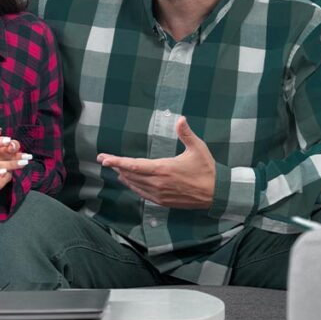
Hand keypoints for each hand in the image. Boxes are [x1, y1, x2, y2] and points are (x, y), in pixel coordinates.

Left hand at [96, 116, 215, 208]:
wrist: (216, 194)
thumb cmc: (207, 169)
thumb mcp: (198, 148)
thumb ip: (186, 133)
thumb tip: (180, 118)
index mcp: (164, 168)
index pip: (134, 165)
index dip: (117, 161)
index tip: (104, 158)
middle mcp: (158, 183)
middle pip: (130, 174)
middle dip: (116, 167)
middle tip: (104, 160)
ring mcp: (159, 194)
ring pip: (135, 184)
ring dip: (123, 176)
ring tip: (115, 168)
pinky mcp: (163, 201)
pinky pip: (142, 194)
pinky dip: (133, 186)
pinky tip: (129, 181)